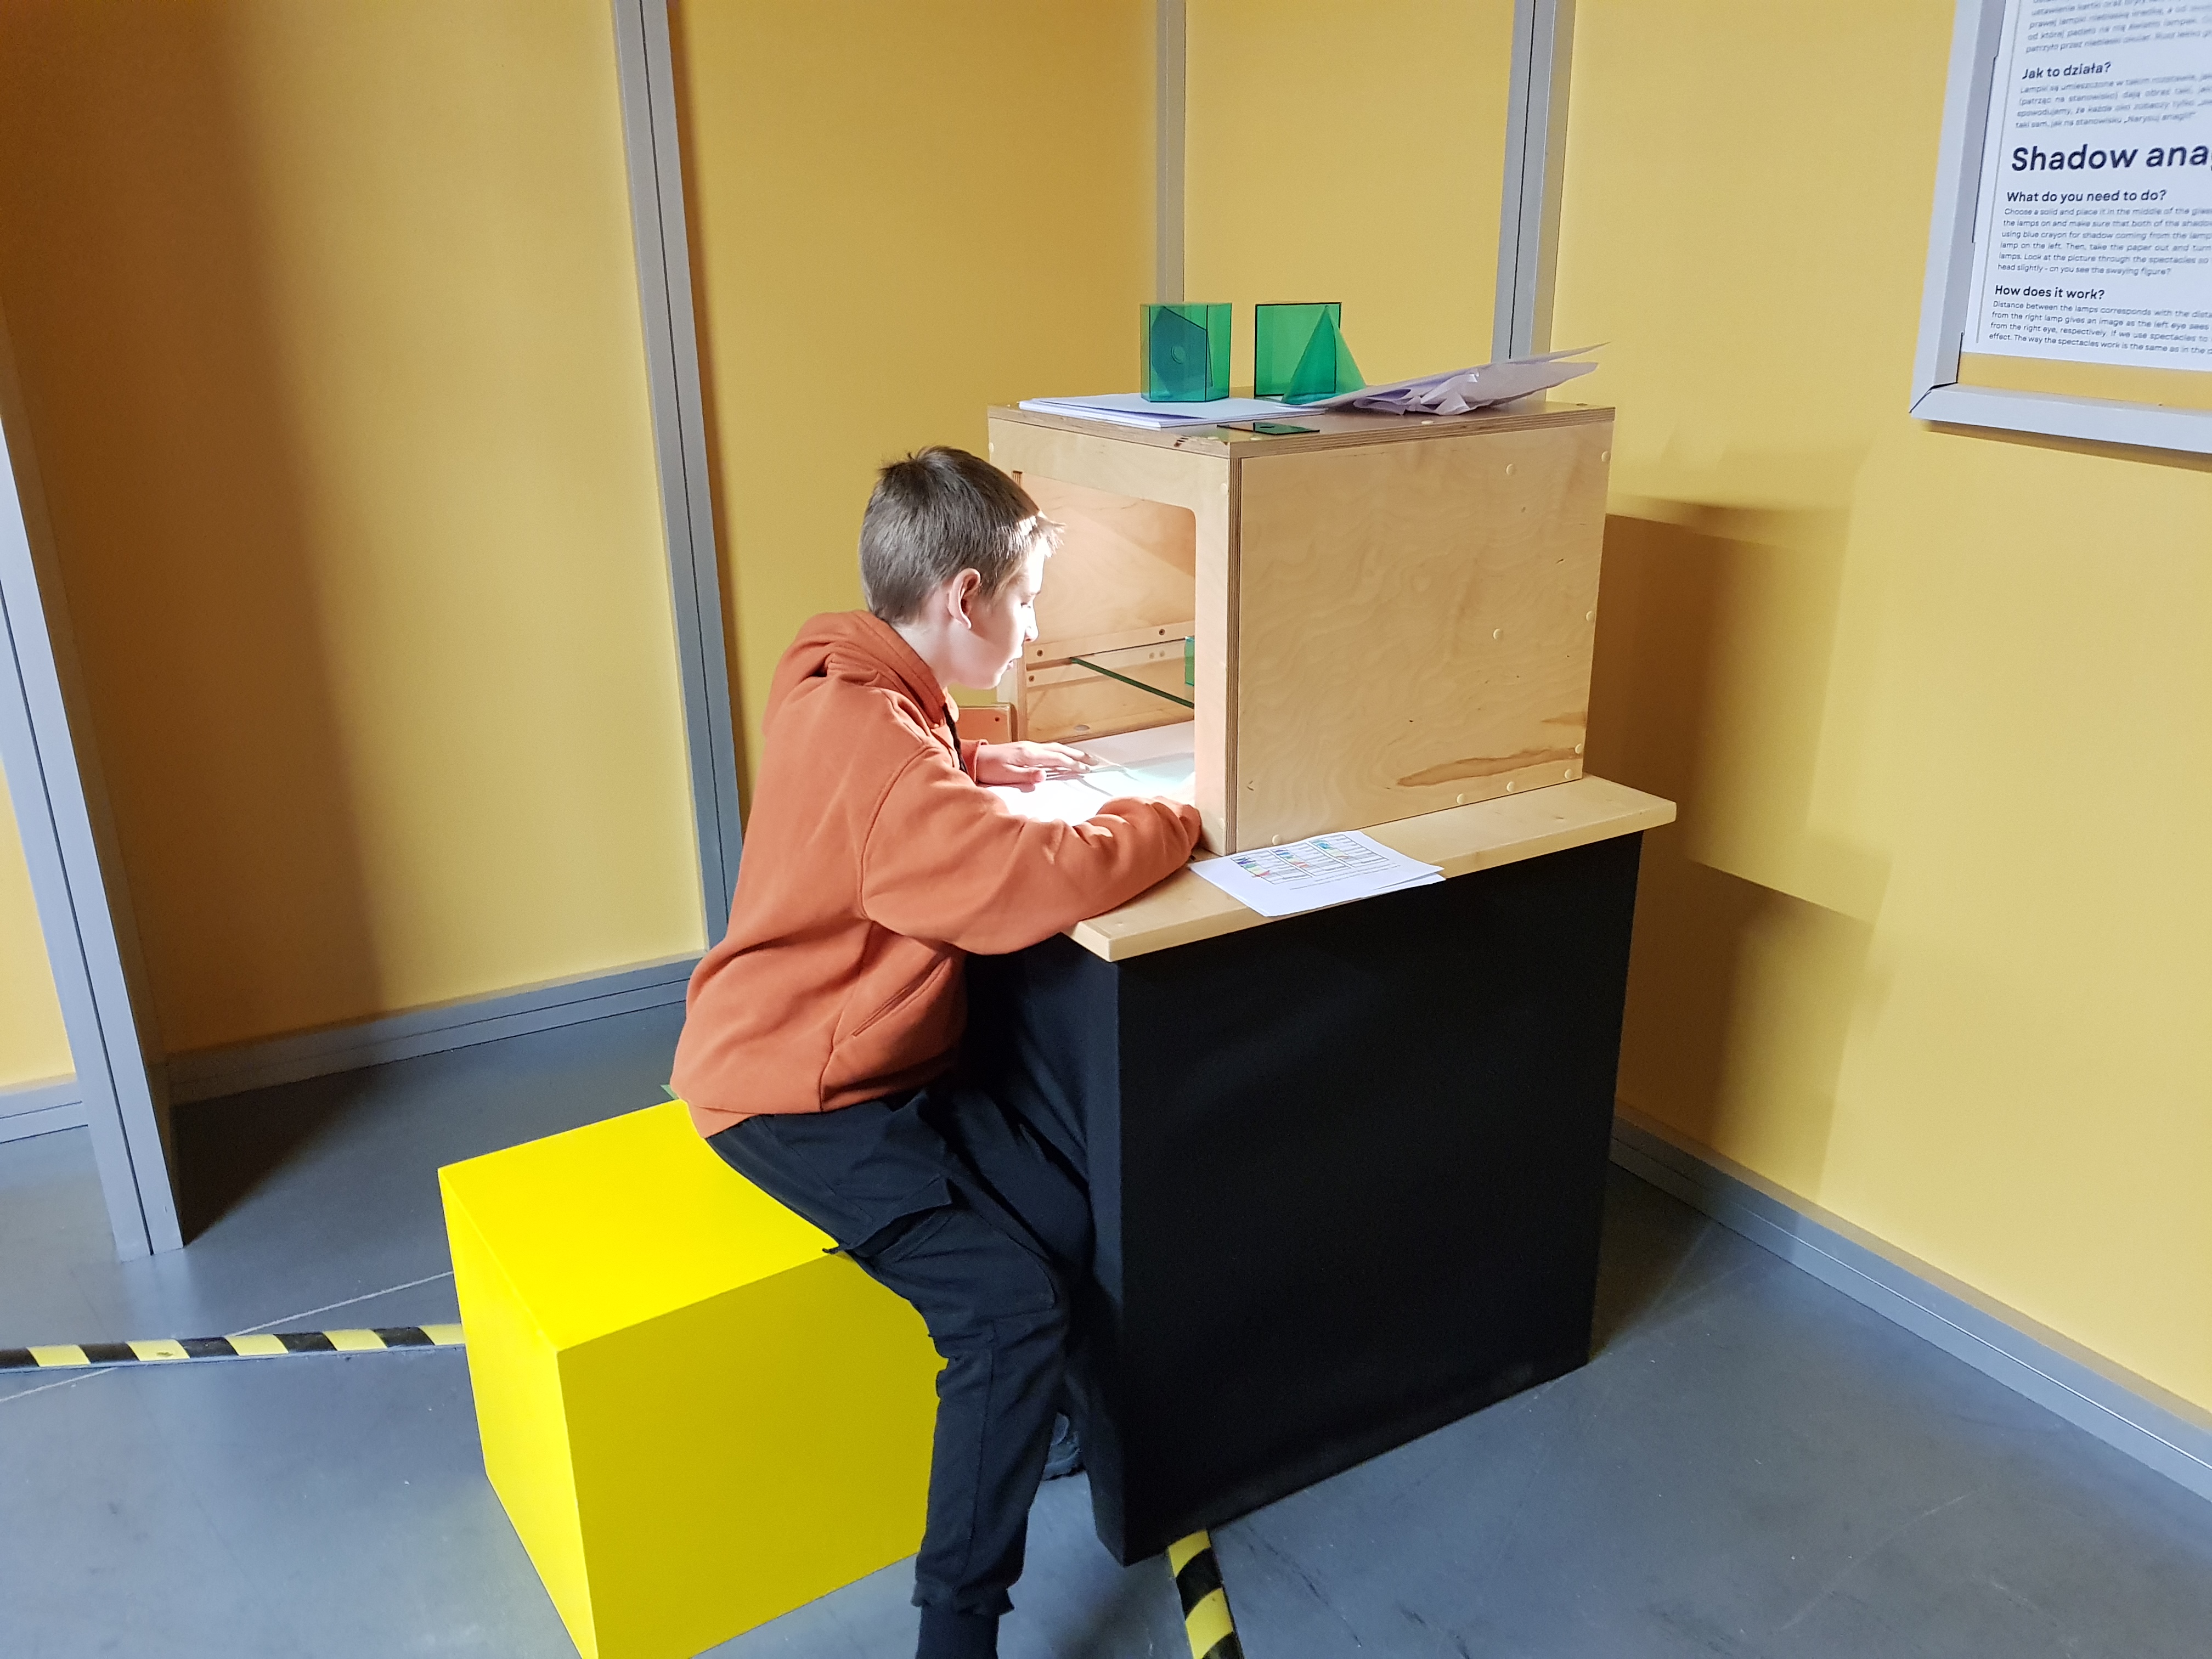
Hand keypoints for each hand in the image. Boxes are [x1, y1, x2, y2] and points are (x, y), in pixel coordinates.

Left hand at [975, 740, 1096, 789]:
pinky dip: (1058, 751)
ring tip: (1082, 757)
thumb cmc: (988, 768)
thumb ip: (1026, 776)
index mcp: (1029, 755)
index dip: (1073, 764)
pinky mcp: (1023, 748)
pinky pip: (1047, 749)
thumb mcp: (1006, 775)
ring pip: (1054, 747)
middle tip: (1093, 761)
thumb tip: (1044, 776)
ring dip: (1069, 752)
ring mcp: (1027, 747)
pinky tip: (1060, 755)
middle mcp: (1030, 748)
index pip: (1057, 759)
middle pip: (1059, 750)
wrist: (974, 758)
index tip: (1087, 769)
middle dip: (1077, 755)